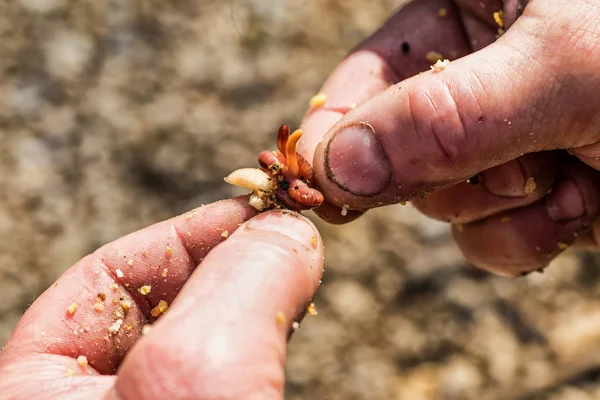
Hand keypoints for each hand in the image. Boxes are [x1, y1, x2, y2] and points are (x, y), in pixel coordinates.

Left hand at [0, 198, 323, 399]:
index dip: (186, 233)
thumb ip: (241, 282)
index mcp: (35, 391)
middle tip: (286, 238)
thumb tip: (290, 229)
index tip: (256, 210)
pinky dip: (263, 344)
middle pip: (156, 303)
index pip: (103, 278)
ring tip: (295, 277)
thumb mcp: (199, 373)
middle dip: (226, 262)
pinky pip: (227, 373)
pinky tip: (292, 324)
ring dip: (252, 302)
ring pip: (200, 341)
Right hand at [298, 0, 599, 275]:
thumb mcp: (556, 70)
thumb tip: (336, 170)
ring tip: (571, 173)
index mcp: (467, 17)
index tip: (311, 183)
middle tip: (515, 159)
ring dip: (500, 208)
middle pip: (397, 154)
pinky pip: (485, 242)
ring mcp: (497, 146)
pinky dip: (527, 238)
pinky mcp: (528, 199)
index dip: (332, 133)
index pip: (364, 77)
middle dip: (450, 174)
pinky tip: (583, 203)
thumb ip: (443, 118)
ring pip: (440, 207)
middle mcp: (472, 84)